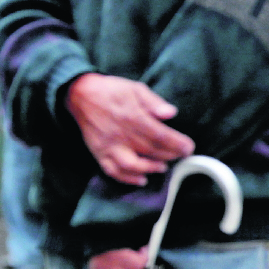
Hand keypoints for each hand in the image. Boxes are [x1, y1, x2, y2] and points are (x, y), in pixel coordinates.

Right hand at [65, 73, 193, 185]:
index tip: (188, 148)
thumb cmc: (111, 90)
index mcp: (132, 117)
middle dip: (170, 156)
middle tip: (181, 156)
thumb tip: (171, 113)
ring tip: (163, 167)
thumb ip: (153, 102)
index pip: (160, 135)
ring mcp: (109, 145)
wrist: (80, 95)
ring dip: (150, 169)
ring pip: (132, 165)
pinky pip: (112, 170)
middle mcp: (121, 134)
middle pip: (150, 150)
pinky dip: (127, 179)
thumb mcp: (135, 88)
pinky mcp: (99, 152)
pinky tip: (141, 179)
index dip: (177, 144)